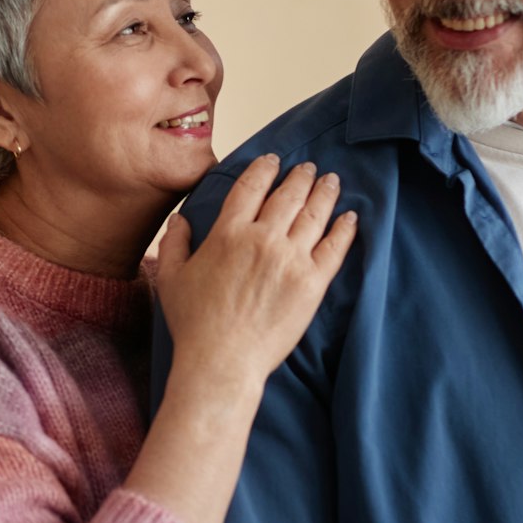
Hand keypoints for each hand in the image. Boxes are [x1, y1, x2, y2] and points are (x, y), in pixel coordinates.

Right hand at [158, 155, 356, 392]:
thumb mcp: (172, 279)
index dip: (264, 168)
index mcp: (228, 234)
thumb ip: (175, 243)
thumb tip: (180, 220)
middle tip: (309, 168)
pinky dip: (344, 229)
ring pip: (314, 215)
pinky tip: (350, 217)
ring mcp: (291, 260)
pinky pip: (334, 248)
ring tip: (331, 181)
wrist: (222, 361)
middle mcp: (262, 239)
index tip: (273, 160)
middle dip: (301, 176)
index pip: (251, 187)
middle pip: (288, 195)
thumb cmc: (194, 324)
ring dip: (325, 193)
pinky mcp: (312, 283)